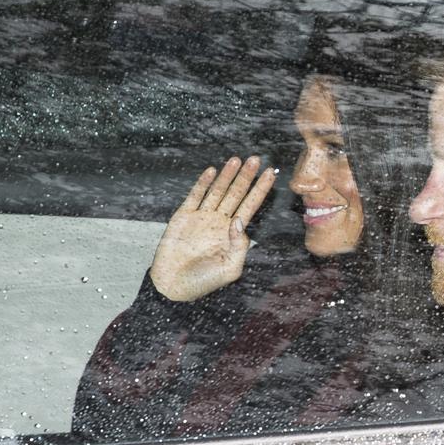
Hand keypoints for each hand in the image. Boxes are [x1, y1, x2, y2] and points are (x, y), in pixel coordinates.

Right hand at [150, 156, 276, 301]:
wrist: (174, 286)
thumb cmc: (204, 281)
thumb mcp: (230, 269)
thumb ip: (239, 246)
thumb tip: (240, 221)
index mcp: (232, 233)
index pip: (250, 206)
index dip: (260, 190)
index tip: (270, 174)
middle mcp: (219, 222)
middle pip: (236, 194)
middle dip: (246, 177)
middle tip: (255, 158)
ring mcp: (201, 218)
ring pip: (217, 191)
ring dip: (227, 175)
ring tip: (237, 159)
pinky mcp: (183, 217)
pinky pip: (195, 196)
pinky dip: (203, 183)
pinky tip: (212, 171)